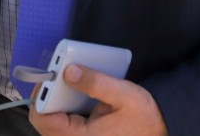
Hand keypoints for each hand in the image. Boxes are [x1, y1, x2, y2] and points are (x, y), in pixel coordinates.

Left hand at [30, 64, 166, 135]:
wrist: (159, 128)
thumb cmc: (143, 115)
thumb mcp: (123, 94)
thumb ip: (96, 82)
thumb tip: (69, 72)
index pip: (44, 120)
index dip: (41, 97)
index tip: (49, 76)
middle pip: (44, 122)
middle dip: (46, 97)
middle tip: (56, 75)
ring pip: (52, 123)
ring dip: (54, 102)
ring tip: (65, 81)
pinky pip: (62, 124)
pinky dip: (63, 107)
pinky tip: (74, 92)